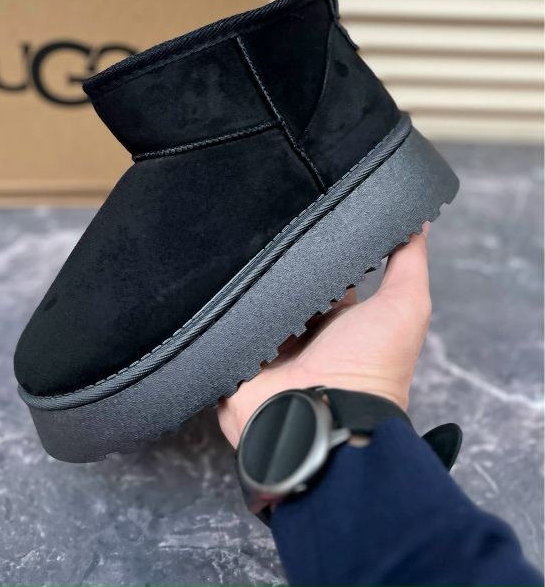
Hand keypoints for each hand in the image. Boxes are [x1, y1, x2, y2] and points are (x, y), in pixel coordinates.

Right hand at [217, 224, 431, 447]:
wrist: (325, 416)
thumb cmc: (372, 367)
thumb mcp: (405, 307)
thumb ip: (410, 263)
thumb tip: (419, 220)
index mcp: (337, 321)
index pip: (322, 276)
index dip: (317, 251)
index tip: (305, 215)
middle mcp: (301, 333)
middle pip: (282, 289)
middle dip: (274, 265)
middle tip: (259, 225)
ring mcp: (266, 348)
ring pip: (250, 305)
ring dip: (244, 285)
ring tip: (229, 245)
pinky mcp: (237, 362)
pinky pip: (221, 330)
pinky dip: (218, 312)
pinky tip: (210, 282)